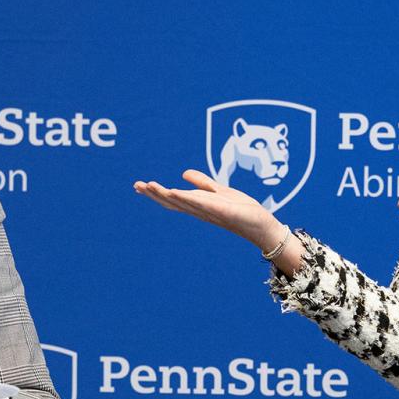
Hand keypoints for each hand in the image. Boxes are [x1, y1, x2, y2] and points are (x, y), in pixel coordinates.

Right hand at [133, 170, 284, 250]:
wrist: (262, 225)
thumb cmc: (242, 210)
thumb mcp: (220, 191)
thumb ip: (203, 183)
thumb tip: (183, 173)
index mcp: (198, 205)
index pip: (173, 199)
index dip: (156, 193)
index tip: (139, 185)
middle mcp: (200, 211)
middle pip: (172, 202)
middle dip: (153, 194)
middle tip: (136, 185)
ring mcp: (209, 211)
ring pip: (182, 202)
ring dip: (164, 194)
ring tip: (148, 185)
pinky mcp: (221, 210)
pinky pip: (200, 203)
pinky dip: (185, 197)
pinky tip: (173, 191)